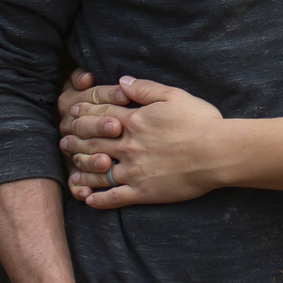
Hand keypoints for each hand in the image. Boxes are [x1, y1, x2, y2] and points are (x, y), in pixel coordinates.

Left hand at [60, 77, 225, 209]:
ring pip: (98, 172)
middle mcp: (128, 147)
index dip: (84, 113)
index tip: (73, 114)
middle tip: (64, 142)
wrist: (218, 154)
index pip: (100, 116)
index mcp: (134, 122)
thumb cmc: (200, 122)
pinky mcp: (143, 192)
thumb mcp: (174, 96)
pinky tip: (89, 201)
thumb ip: (145, 88)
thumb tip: (121, 81)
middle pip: (92, 144)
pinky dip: (99, 200)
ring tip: (71, 172)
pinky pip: (114, 198)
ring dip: (81, 172)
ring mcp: (134, 172)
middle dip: (74, 142)